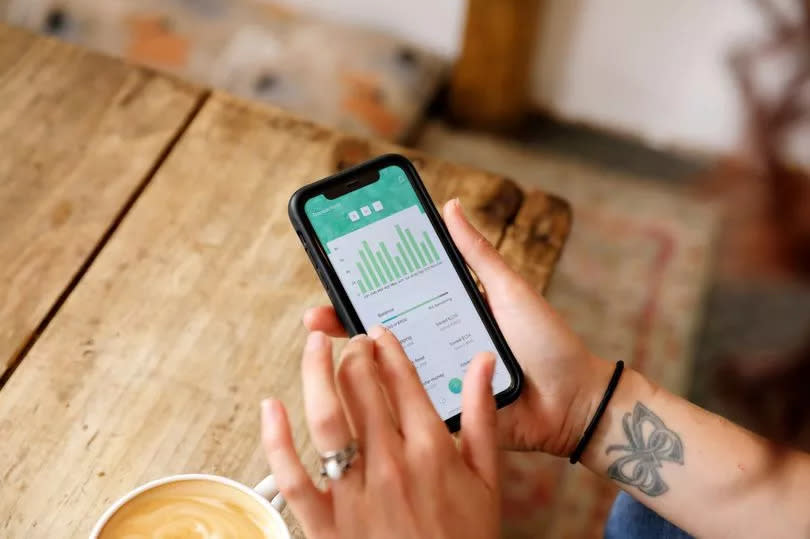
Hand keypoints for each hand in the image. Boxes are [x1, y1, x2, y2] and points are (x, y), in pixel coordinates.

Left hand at [261, 327, 500, 538]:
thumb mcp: (488, 480)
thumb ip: (483, 416)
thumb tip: (482, 362)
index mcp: (431, 451)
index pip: (402, 380)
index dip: (387, 348)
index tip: (378, 333)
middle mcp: (391, 464)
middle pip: (361, 388)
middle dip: (353, 353)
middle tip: (350, 341)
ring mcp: (355, 494)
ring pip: (326, 418)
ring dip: (315, 373)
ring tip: (313, 345)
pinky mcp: (325, 523)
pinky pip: (292, 475)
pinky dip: (276, 438)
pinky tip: (271, 406)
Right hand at [303, 199, 613, 455]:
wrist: (574, 402)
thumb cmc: (546, 343)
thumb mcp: (509, 290)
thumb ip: (477, 254)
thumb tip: (449, 206)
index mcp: (447, 315)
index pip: (396, 298)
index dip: (364, 288)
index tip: (336, 273)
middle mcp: (436, 347)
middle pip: (381, 335)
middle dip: (344, 323)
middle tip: (315, 315)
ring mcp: (437, 382)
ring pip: (387, 372)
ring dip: (354, 362)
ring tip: (327, 347)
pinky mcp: (444, 415)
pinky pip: (408, 407)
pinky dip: (381, 400)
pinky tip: (353, 390)